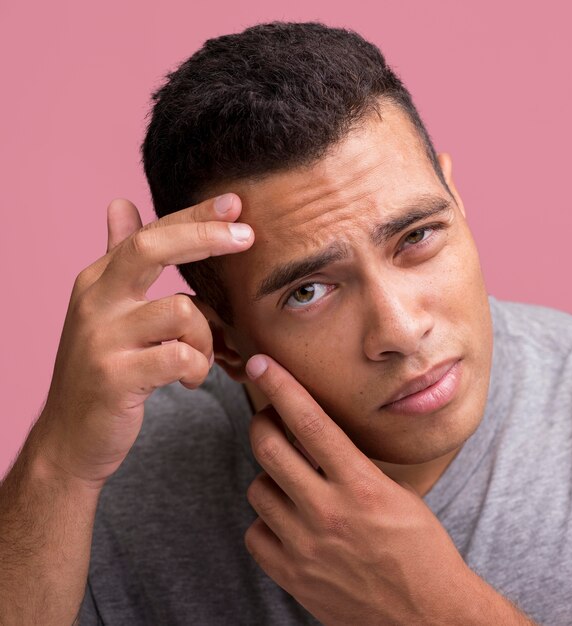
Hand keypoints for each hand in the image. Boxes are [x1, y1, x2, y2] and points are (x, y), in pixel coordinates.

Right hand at [34, 194, 252, 486]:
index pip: (150, 234)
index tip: (236, 203)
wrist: (70, 439)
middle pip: (152, 248)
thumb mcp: (104, 309)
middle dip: (205, 236)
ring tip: (202, 358)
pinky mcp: (116, 377)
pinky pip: (181, 357)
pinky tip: (191, 380)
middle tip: (247, 236)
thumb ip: (117, 256)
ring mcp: (102, 339)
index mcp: (98, 283)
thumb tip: (121, 203)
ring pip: (181, 310)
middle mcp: (95, 302)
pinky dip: (199, 369)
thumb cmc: (102, 370)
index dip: (194, 216)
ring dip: (207, 337)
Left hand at [244, 355, 479, 625]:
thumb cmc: (420, 548)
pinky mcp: (292, 575)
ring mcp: (306, 545)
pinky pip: (255, 534)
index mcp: (360, 484)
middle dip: (262, 423)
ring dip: (270, 477)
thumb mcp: (394, 492)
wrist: (426, 616)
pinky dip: (266, 522)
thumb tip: (315, 436)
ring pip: (258, 488)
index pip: (310, 422)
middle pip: (269, 448)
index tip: (263, 365)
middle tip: (270, 421)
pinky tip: (286, 521)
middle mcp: (328, 511)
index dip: (282, 386)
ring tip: (290, 481)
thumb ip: (352, 465)